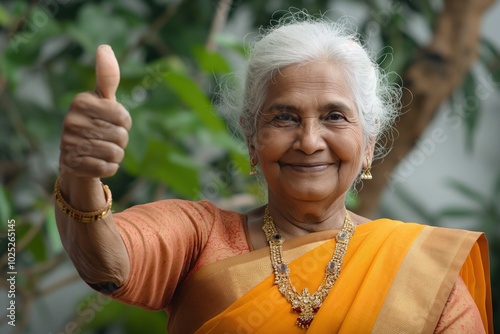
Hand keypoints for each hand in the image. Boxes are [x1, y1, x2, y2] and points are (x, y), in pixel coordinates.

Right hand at [59, 45, 131, 179]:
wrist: (76, 154)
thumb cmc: (95, 121)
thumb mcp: (101, 98)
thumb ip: (107, 76)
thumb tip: (104, 47)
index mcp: (81, 101)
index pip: (123, 116)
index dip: (125, 123)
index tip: (112, 121)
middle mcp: (71, 121)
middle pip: (121, 136)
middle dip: (121, 140)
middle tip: (105, 137)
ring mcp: (70, 144)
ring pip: (116, 153)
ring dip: (116, 154)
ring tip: (102, 149)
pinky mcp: (73, 165)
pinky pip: (107, 168)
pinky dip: (109, 167)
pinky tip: (98, 162)